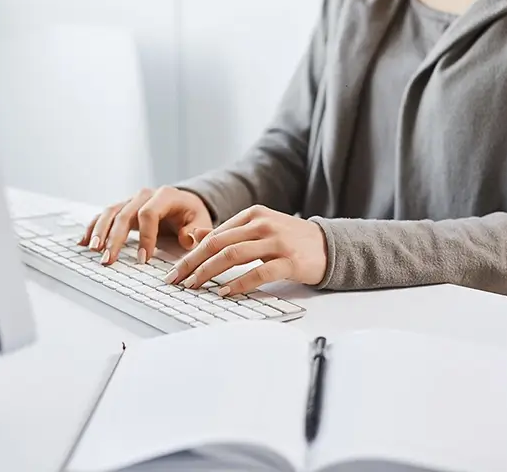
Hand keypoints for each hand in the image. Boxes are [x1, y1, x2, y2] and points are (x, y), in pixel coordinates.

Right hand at [80, 187, 212, 264]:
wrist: (185, 204)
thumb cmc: (192, 215)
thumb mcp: (201, 221)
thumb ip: (197, 231)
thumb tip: (188, 238)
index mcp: (165, 196)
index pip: (149, 213)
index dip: (145, 237)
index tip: (143, 259)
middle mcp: (145, 195)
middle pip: (124, 213)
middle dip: (115, 238)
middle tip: (108, 260)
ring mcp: (131, 200)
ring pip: (110, 212)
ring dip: (99, 231)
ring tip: (92, 250)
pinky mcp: (123, 209)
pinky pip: (105, 216)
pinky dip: (93, 228)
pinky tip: (83, 242)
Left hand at [163, 205, 327, 295]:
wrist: (330, 245)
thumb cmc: (291, 239)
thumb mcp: (260, 228)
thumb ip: (231, 232)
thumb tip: (198, 236)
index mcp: (253, 215)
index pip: (214, 235)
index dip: (191, 253)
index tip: (176, 270)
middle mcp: (262, 224)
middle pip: (218, 244)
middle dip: (193, 263)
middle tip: (176, 279)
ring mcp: (276, 242)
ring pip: (233, 255)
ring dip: (209, 271)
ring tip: (194, 285)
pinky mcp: (289, 261)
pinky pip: (258, 272)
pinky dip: (239, 283)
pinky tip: (225, 292)